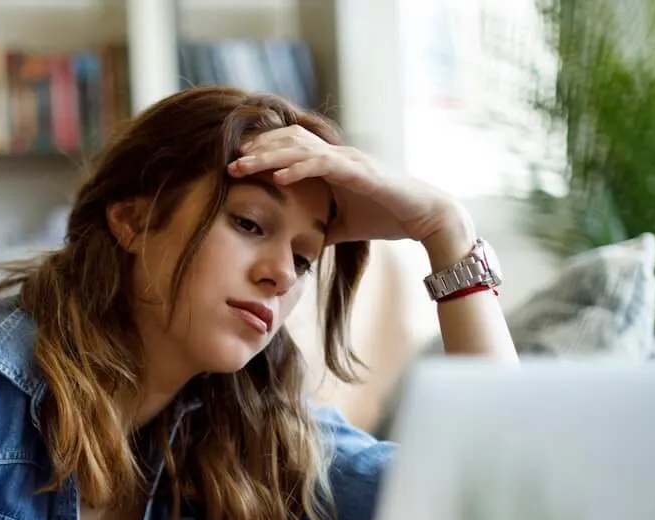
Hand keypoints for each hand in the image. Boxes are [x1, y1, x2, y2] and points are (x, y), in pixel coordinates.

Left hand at [228, 126, 472, 249]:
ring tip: (243, 166)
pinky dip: (298, 169)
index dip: (262, 151)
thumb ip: (318, 225)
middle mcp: (338, 154)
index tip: (235, 164)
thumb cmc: (386, 216)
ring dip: (268, 157)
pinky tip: (278, 178)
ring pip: (300, 149)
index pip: (289, 147)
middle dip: (257, 150)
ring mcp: (349, 160)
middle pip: (289, 141)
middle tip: (229, 163)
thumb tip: (296, 243)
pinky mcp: (361, 172)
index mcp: (331, 163)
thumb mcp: (341, 224)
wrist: (424, 218)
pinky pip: (323, 165)